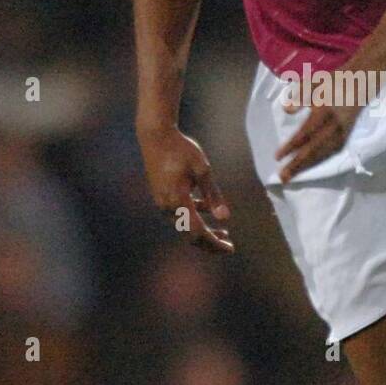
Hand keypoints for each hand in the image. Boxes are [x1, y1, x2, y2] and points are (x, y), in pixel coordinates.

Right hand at [137, 127, 232, 253]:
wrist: (155, 136)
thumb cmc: (181, 149)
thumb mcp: (203, 170)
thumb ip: (213, 195)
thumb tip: (225, 217)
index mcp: (178, 201)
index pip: (198, 232)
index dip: (214, 243)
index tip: (230, 249)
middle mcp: (167, 206)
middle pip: (190, 234)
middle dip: (210, 242)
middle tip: (228, 245)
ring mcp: (162, 202)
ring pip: (184, 225)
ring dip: (203, 229)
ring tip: (223, 232)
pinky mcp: (161, 196)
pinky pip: (179, 213)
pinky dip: (194, 215)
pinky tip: (207, 209)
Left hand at [275, 89, 360, 183]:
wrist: (362, 82)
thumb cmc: (334, 81)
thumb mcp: (315, 82)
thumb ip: (300, 95)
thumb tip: (286, 110)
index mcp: (325, 111)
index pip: (305, 133)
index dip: (291, 146)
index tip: (277, 157)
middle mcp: (334, 125)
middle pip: (314, 149)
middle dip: (297, 164)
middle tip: (282, 177)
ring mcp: (342, 132)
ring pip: (323, 153)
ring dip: (307, 166)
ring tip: (291, 176)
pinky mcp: (346, 136)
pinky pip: (331, 152)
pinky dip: (319, 161)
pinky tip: (308, 167)